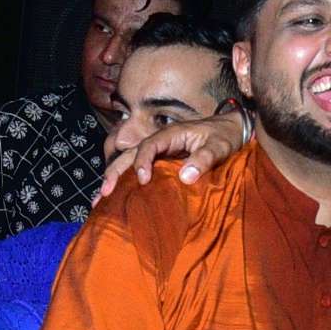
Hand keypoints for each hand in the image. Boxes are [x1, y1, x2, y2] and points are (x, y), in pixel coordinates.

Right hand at [100, 106, 252, 202]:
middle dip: (115, 172)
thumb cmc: (224, 137)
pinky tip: (114, 197)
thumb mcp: (219, 146)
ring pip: (128, 162)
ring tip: (100, 199)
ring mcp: (157, 152)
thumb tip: (186, 177)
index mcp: (170, 135)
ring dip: (114, 178)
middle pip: (129, 154)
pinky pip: (137, 170)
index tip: (144, 181)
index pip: (149, 146)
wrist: (231, 131)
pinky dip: (124, 182)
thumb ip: (204, 159)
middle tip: (104, 193)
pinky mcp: (159, 162)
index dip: (143, 162)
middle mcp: (159, 141)